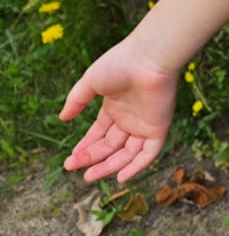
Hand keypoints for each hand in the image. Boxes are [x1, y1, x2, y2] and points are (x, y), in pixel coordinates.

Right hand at [59, 39, 180, 183]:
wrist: (148, 58)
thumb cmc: (120, 64)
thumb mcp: (90, 82)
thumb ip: (76, 101)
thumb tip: (62, 118)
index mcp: (115, 107)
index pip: (99, 133)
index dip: (85, 147)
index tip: (71, 158)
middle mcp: (130, 118)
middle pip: (110, 145)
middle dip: (91, 158)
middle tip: (71, 167)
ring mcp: (145, 124)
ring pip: (127, 153)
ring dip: (109, 166)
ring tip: (89, 176)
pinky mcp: (159, 128)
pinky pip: (149, 153)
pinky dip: (136, 167)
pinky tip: (120, 177)